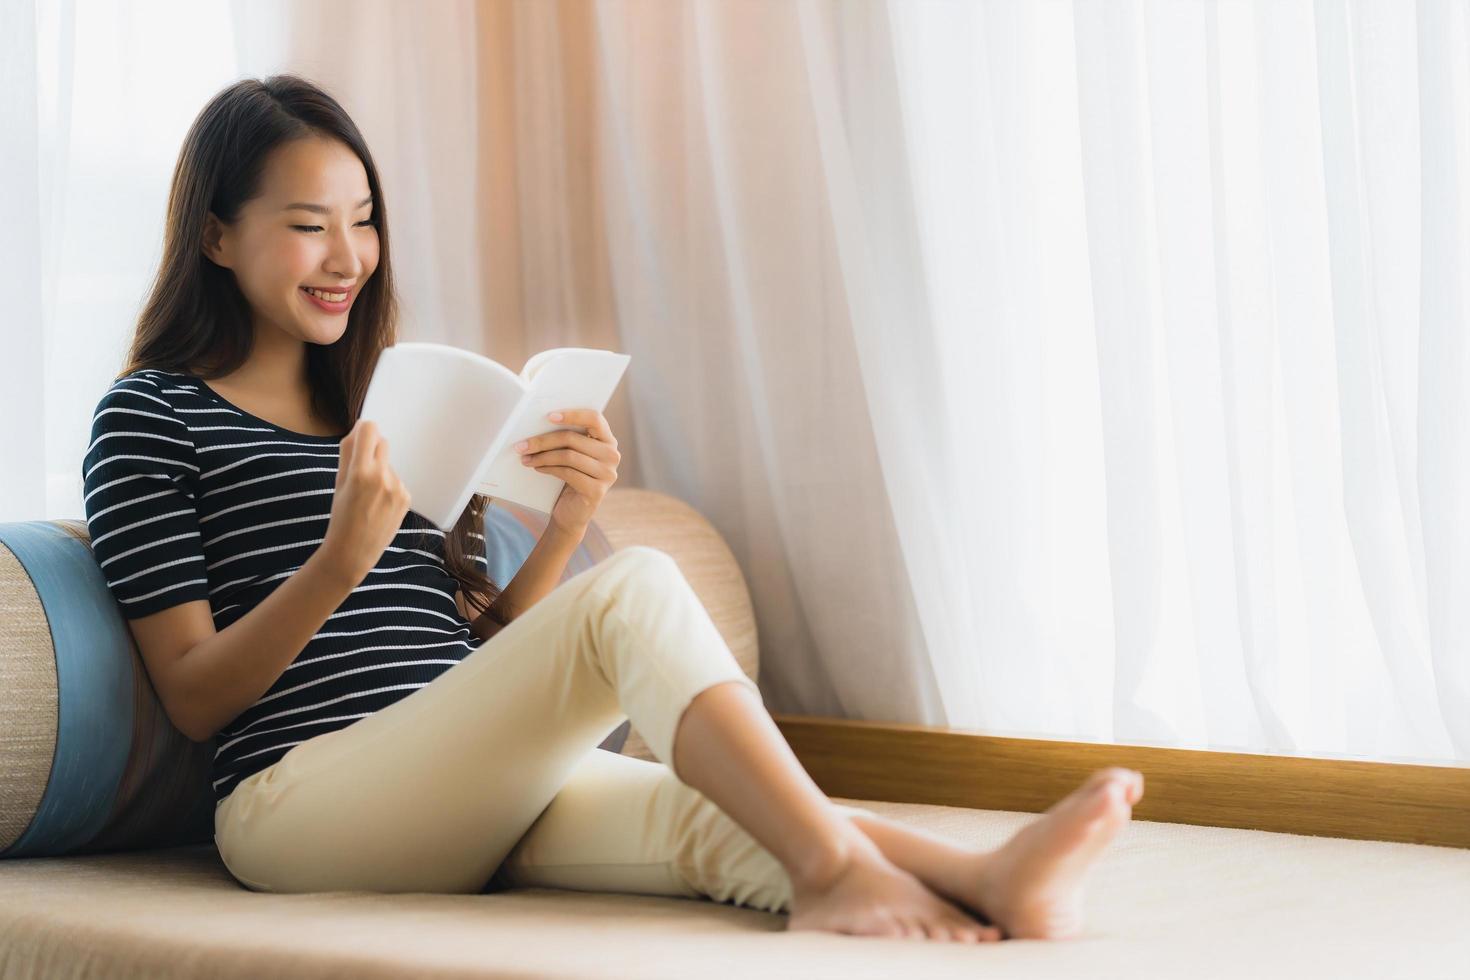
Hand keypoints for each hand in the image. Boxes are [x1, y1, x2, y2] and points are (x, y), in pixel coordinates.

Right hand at [319, 419, 412, 586]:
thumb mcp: (338, 482)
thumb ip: (347, 452)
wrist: (353, 551)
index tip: (360, 435)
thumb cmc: (341, 516)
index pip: (369, 430)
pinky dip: (388, 487)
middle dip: (372, 449)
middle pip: (383, 442)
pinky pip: (397, 481)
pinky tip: (378, 505)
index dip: (363, 430)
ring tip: (368, 497)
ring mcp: (397, 488)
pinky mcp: (406, 498)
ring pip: (389, 465)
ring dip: (380, 472)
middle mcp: (382, 477)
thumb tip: (358, 429)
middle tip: (361, 468)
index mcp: (360, 471)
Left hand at [515, 409, 620, 535]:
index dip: (572, 415)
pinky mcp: (597, 491)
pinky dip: (548, 469)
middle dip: (543, 440)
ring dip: (542, 456)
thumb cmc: (569, 478)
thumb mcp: (571, 454)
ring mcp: (608, 474)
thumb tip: (540, 422)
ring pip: (568, 456)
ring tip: (526, 458)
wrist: (571, 513)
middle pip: (574, 438)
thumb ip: (568, 438)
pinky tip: (537, 468)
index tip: (548, 416)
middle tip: (522, 444)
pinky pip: (568, 473)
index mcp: (608, 440)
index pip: (594, 418)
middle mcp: (612, 455)